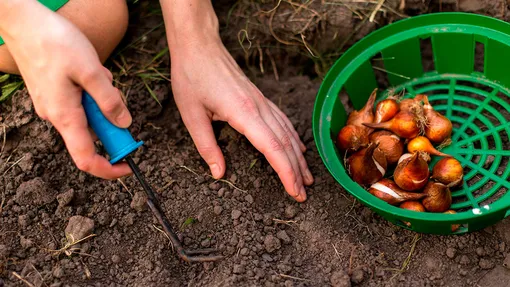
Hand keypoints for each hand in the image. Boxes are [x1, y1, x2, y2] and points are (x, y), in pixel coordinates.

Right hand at [0, 1, 131, 178]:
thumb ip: (109, 101)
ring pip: (89, 115)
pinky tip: (89, 70)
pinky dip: (92, 90)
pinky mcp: (54, 94)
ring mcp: (54, 105)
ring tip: (97, 73)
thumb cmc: (55, 43)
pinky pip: (81, 102)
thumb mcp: (91, 71)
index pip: (86, 159)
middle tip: (114, 93)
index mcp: (65, 116)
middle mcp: (57, 116)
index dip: (109, 168)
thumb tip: (124, 124)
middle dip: (110, 119)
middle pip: (92, 135)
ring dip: (102, 99)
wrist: (23, 22)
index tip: (129, 165)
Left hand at [169, 39, 313, 201]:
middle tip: (303, 194)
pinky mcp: (259, 98)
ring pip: (288, 132)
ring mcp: (262, 101)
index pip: (272, 147)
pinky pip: (283, 121)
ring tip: (307, 177)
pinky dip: (293, 138)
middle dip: (296, 171)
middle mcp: (258, 107)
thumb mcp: (192, 115)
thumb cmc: (192, 77)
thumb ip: (207, 146)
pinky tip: (298, 148)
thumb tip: (218, 173)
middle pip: (285, 143)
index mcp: (243, 113)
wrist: (199, 46)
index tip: (294, 191)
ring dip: (299, 157)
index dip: (286, 172)